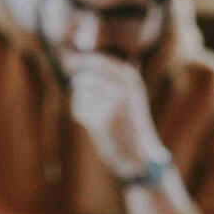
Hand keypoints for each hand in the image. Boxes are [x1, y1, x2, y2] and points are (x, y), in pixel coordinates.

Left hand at [69, 54, 161, 179]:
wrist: (138, 158)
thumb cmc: (131, 126)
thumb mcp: (133, 96)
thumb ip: (120, 74)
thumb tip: (98, 55)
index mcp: (131, 79)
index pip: (99, 60)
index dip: (85, 62)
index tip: (75, 65)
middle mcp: (122, 88)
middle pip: (84, 77)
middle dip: (81, 87)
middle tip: (87, 100)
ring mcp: (111, 103)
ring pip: (79, 93)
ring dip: (82, 103)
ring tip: (95, 115)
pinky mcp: (100, 120)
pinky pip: (78, 109)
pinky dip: (81, 117)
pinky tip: (94, 125)